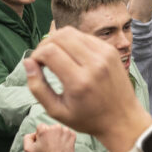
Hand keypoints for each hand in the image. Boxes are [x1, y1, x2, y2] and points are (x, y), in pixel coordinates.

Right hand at [23, 27, 151, 151]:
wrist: (123, 119)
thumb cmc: (88, 119)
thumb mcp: (57, 111)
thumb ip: (37, 87)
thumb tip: (28, 62)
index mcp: (79, 81)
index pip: (49, 52)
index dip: (36, 54)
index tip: (35, 64)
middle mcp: (93, 64)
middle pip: (59, 36)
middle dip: (45, 44)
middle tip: (42, 58)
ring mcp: (104, 55)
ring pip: (71, 32)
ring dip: (58, 41)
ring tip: (55, 56)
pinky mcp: (110, 50)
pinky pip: (84, 36)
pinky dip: (73, 42)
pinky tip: (71, 56)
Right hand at [23, 123, 77, 151]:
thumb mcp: (27, 148)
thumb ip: (27, 137)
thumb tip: (34, 134)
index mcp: (44, 129)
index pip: (41, 127)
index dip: (41, 135)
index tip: (43, 143)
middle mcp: (55, 127)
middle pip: (51, 128)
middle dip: (50, 135)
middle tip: (50, 146)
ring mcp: (65, 131)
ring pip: (60, 130)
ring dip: (58, 136)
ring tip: (56, 147)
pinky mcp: (72, 135)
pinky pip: (68, 134)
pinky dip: (66, 139)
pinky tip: (62, 146)